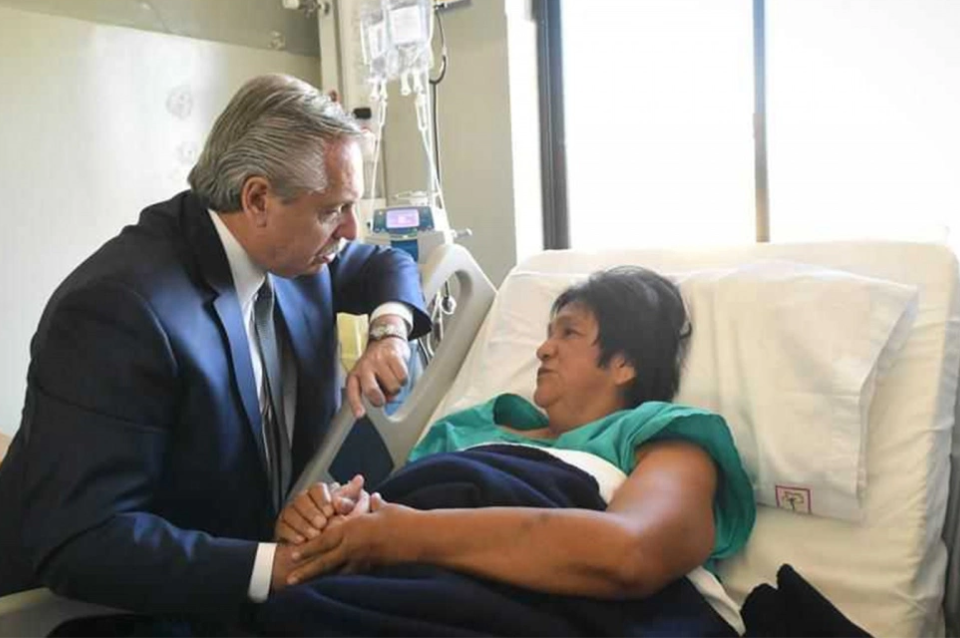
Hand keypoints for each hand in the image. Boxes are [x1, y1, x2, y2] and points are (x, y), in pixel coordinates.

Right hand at [275, 475, 368, 543]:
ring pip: (291, 512)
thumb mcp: (346, 513)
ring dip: (303, 524)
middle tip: (322, 524)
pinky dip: (291, 533)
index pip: (318, 488)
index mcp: (319, 494)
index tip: (331, 511)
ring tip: (314, 535)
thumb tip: (359, 479)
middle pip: (302, 499)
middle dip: (312, 513)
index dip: (323, 499)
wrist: (319, 551)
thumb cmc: (335, 528)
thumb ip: (349, 498)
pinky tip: (301, 540)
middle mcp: (303, 500)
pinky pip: (282, 526)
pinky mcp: (282, 525)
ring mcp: (291, 512)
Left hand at [284, 493, 407, 584]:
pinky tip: (338, 581)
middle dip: (307, 570)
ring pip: (336, 571)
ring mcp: (363, 559)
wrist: (420, 537)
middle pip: (325, 561)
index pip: (324, 539)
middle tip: (290, 578)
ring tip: (309, 584)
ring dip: (322, 578)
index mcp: (353, 529)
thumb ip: (375, 505)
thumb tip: (374, 498)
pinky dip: (343, 577)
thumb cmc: (402, 519)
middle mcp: (354, 546)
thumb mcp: (385, 508)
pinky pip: (353, 573)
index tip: (294, 554)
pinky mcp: (373, 567)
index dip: (308, 547)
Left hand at [345, 332, 410, 417]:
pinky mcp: (393, 356)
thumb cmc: (376, 362)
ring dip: (396, 387)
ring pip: (393, 387)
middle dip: (381, 399)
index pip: (353, 391)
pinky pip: (402, 378)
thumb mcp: (368, 376)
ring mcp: (379, 360)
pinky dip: (404, 379)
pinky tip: (398, 372)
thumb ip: (375, 390)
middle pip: (372, 391)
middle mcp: (365, 367)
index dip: (356, 404)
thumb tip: (387, 400)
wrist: (385, 339)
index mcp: (356, 374)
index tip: (360, 415)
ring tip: (392, 378)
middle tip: (385, 397)